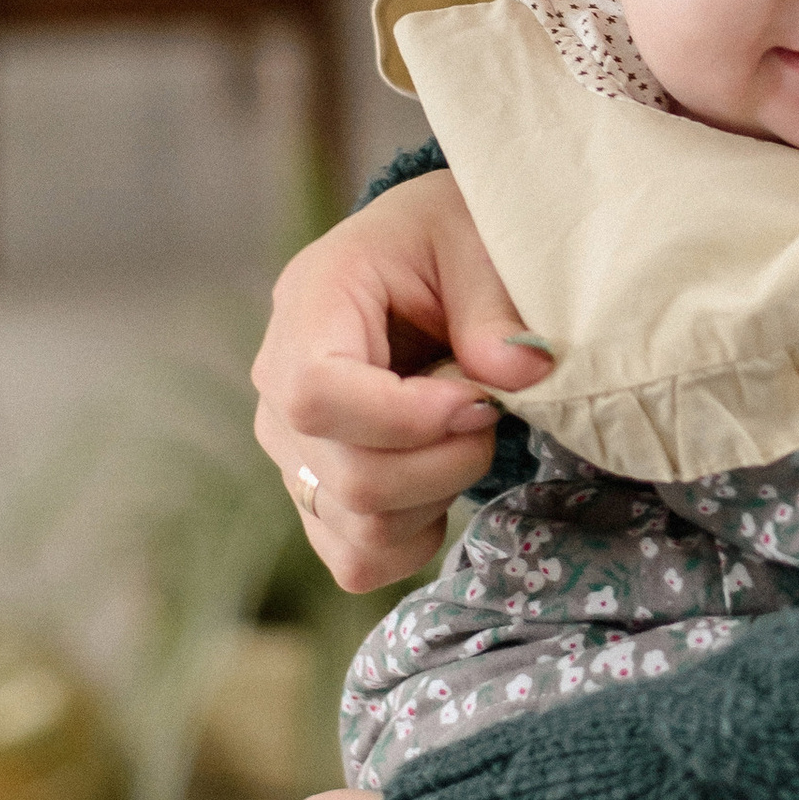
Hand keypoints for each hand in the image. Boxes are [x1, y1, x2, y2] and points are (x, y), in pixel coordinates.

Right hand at [252, 171, 551, 590]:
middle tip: (489, 409)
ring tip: (462, 435)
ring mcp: (291, 450)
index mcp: (310, 304)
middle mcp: (279, 385)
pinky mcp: (316, 495)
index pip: (313, 394)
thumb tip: (519, 377)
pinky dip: (416, 538)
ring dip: (438, 495)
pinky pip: (358, 559)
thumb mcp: (477, 243)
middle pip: (348, 478)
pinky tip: (439, 480)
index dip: (401, 419)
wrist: (426, 259)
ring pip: (358, 527)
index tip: (474, 401)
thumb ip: (494, 311)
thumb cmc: (448, 240)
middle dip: (447, 462)